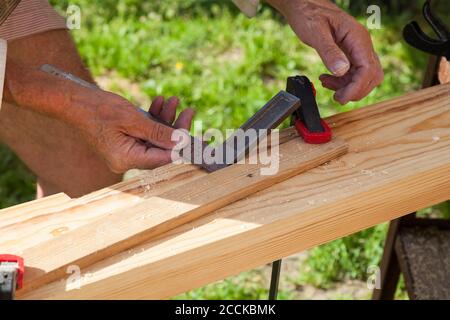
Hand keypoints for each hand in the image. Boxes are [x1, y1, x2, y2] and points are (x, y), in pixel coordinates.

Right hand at [82, 93, 194, 172]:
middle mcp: (127, 159)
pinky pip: (145, 133)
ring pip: (155, 138)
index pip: (163, 158)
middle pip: (161, 148)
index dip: (183, 148)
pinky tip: (160, 102)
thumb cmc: (98, 109)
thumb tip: (182, 142)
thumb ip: (159, 133)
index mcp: (127, 159)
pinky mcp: (125, 141)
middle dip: (176, 128)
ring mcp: (126, 151)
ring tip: (173, 101)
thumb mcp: (133, 119)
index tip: (200, 138)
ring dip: (165, 119)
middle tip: (189, 112)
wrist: (73, 100)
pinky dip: (153, 119)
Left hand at [268, 0, 383, 103]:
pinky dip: (342, 81)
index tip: (342, 98)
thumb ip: (329, 52)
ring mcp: (356, 49)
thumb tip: (341, 70)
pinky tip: (327, 80)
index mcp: (357, 37)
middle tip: (337, 97)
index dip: (357, 87)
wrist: (304, 7)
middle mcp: (361, 44)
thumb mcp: (316, 33)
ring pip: (363, 76)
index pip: (368, 68)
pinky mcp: (348, 53)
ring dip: (348, 87)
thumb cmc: (310, 14)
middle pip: (372, 75)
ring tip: (327, 85)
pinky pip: (352, 73)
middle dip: (356, 90)